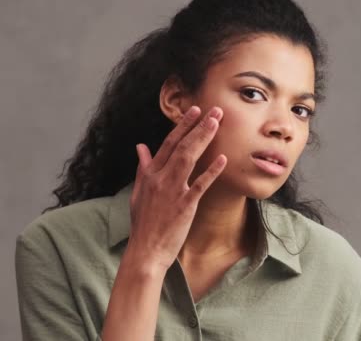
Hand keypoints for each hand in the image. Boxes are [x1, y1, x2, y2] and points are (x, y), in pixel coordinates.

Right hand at [126, 106, 225, 271]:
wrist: (146, 250)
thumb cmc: (143, 224)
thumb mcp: (137, 192)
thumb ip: (142, 168)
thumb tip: (140, 147)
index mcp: (149, 174)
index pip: (167, 143)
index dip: (182, 126)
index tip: (194, 111)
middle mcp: (160, 178)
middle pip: (181, 145)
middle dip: (197, 125)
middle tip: (214, 110)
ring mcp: (172, 191)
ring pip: (189, 157)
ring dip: (204, 137)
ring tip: (217, 123)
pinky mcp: (184, 205)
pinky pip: (201, 184)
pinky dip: (211, 171)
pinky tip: (223, 158)